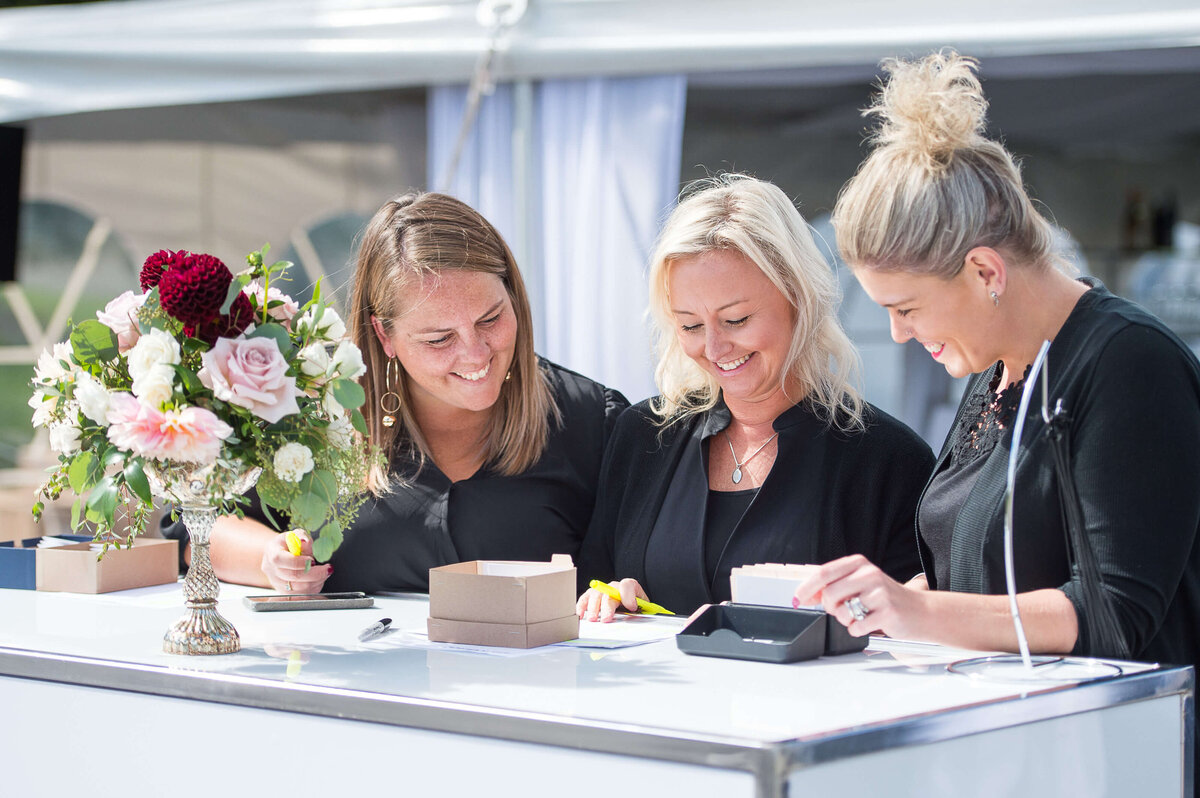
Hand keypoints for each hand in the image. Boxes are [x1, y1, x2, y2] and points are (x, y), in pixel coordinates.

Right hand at [260, 529, 331, 593]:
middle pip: (294, 576)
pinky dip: (314, 587)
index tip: (313, 560)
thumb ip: (301, 536)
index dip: (301, 562)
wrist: (276, 555)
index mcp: (272, 553)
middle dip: (315, 573)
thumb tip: (306, 542)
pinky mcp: (285, 593)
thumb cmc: (286, 544)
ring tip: (324, 572)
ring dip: (316, 581)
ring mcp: (277, 583)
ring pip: (299, 589)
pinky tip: (319, 579)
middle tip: (327, 568)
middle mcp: (272, 570)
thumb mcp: (293, 535)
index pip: (283, 560)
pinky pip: (302, 595)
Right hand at [576, 578, 647, 622]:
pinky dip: (581, 606)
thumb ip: (642, 611)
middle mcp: (614, 587)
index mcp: (629, 587)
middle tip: (606, 619)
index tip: (631, 607)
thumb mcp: (643, 609)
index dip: (628, 596)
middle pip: (609, 592)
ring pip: (595, 595)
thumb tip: (637, 616)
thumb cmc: (635, 607)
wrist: (629, 606)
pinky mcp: (592, 596)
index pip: (627, 585)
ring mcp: (602, 590)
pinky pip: (585, 599)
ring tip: (592, 619)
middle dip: (607, 606)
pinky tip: (581, 615)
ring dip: (593, 608)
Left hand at [793, 554, 925, 638]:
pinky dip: (857, 630)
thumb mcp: (861, 583)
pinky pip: (856, 627)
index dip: (806, 588)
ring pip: (841, 612)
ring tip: (859, 616)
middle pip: (829, 594)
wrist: (922, 612)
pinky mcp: (887, 612)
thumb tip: (808, 594)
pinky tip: (869, 624)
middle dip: (829, 608)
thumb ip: (835, 585)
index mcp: (859, 564)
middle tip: (839, 610)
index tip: (797, 599)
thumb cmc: (887, 598)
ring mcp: (879, 593)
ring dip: (845, 620)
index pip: (823, 573)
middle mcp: (869, 574)